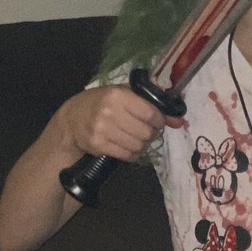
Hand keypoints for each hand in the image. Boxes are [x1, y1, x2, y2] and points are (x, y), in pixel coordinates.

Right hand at [52, 84, 182, 161]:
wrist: (72, 119)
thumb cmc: (101, 103)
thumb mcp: (124, 95)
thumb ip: (151, 105)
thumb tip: (179, 120)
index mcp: (117, 95)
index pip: (151, 114)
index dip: (159, 121)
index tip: (156, 122)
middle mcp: (110, 112)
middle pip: (146, 132)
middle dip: (151, 134)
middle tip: (145, 131)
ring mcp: (102, 130)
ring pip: (138, 145)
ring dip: (142, 145)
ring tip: (136, 139)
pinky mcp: (99, 145)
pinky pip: (128, 155)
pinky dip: (133, 153)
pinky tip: (128, 146)